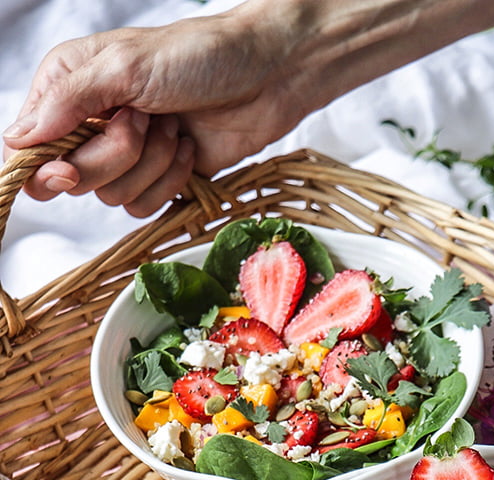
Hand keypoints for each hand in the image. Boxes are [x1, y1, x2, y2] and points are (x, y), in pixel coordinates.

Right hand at [2, 3, 310, 217]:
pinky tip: (188, 149)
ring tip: (173, 126)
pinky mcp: (160, 178)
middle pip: (72, 180)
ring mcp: (127, 154)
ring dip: (150, 165)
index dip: (44, 169)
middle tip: (144, 121)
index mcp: (68, 88)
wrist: (265, 75)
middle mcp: (92, 123)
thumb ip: (68, 102)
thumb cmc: (197, 55)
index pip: (29, 149)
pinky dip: (170, 181)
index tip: (68, 170)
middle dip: (115, 156)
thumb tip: (19, 139)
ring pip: (112, 197)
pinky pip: (145, 206)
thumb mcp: (124, 66)